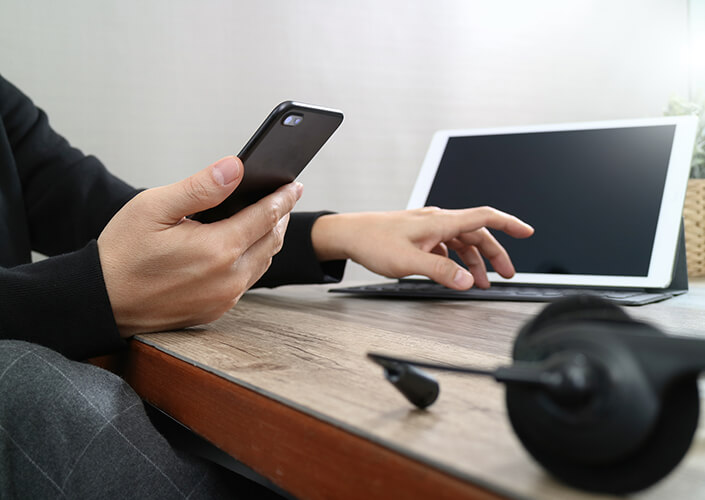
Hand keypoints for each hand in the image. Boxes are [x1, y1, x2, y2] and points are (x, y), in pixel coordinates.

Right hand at [98, 156, 302, 336]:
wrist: (102, 301)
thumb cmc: (123, 252)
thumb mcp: (155, 208)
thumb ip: (200, 187)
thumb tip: (235, 168)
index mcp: (218, 248)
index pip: (266, 216)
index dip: (283, 198)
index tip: (295, 185)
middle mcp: (229, 277)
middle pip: (272, 241)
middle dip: (281, 216)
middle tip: (284, 198)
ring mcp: (225, 298)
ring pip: (262, 263)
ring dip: (269, 239)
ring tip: (269, 218)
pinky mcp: (217, 310)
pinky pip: (247, 281)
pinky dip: (253, 260)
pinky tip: (244, 246)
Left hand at [310, 207, 533, 288]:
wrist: (348, 234)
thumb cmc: (373, 241)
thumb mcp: (408, 261)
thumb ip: (439, 272)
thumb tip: (466, 280)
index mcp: (440, 222)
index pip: (484, 217)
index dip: (509, 224)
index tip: (527, 232)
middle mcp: (437, 221)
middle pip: (476, 234)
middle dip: (495, 254)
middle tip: (507, 274)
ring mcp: (428, 228)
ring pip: (461, 242)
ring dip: (474, 261)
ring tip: (480, 283)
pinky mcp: (419, 236)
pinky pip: (445, 247)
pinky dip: (454, 261)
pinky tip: (452, 274)